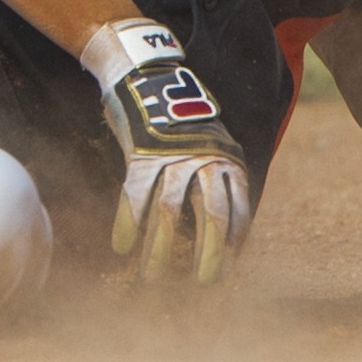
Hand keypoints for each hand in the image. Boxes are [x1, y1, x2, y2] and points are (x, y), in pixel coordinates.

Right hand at [88, 20, 254, 284]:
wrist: (150, 78)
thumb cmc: (182, 126)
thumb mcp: (212, 147)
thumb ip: (218, 182)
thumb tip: (224, 232)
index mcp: (228, 160)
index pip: (239, 209)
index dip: (234, 243)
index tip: (228, 271)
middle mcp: (205, 159)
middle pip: (211, 214)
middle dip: (208, 253)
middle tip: (203, 284)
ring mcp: (173, 157)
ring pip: (170, 213)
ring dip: (160, 250)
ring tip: (151, 278)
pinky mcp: (142, 154)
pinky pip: (136, 196)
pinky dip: (128, 224)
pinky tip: (122, 248)